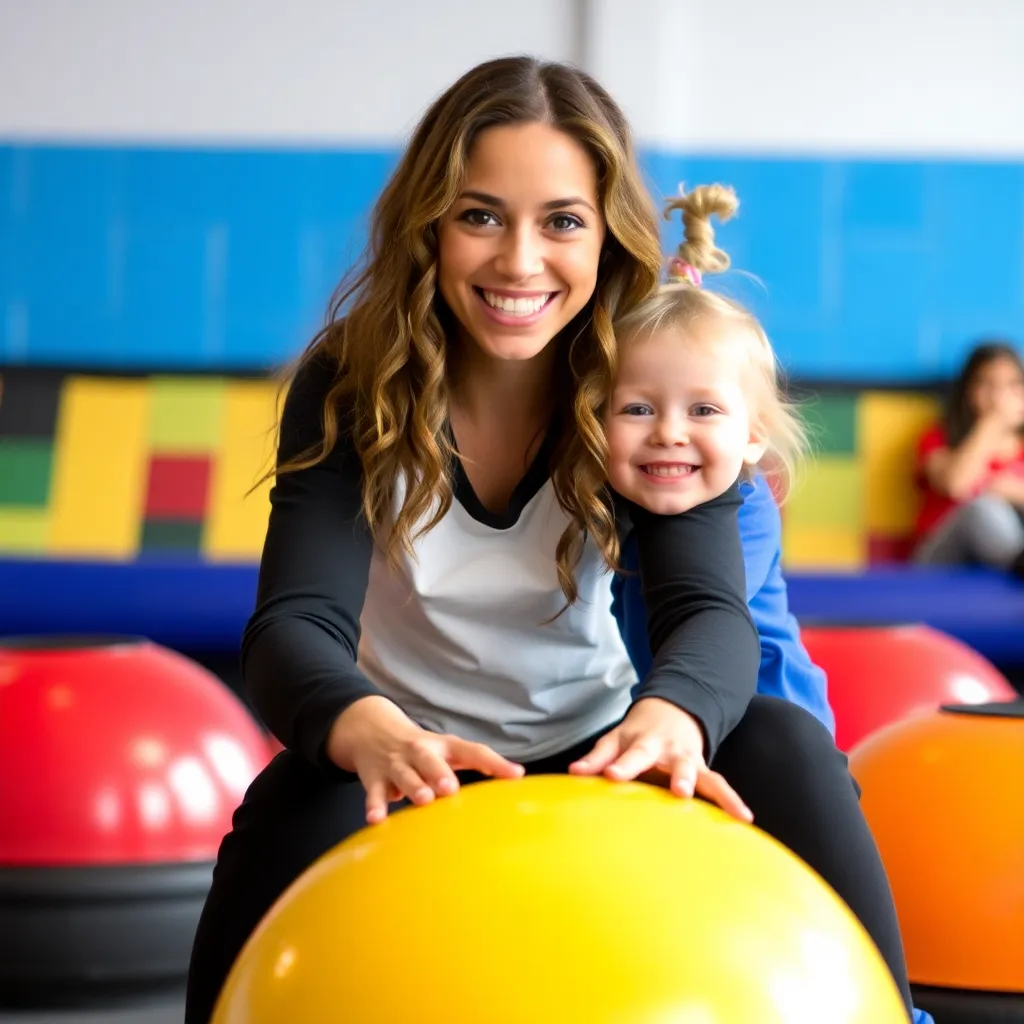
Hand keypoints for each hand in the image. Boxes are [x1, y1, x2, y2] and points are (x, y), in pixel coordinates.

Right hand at [327, 696, 523, 823]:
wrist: (371, 730)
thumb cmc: (423, 750)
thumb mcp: (447, 751)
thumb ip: (476, 763)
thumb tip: (516, 778)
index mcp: (444, 746)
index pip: (472, 751)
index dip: (494, 762)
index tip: (516, 775)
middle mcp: (420, 751)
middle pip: (429, 758)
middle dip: (440, 772)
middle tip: (451, 788)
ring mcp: (396, 763)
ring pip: (404, 773)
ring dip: (413, 785)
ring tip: (424, 799)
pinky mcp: (374, 776)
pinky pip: (374, 791)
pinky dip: (375, 804)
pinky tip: (376, 819)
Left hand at [568, 697, 752, 821]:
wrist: (673, 712)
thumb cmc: (637, 734)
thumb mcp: (615, 739)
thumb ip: (597, 758)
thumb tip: (574, 773)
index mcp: (645, 743)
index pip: (632, 755)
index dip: (622, 766)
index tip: (612, 776)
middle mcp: (671, 752)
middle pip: (676, 764)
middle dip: (680, 777)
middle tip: (681, 791)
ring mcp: (691, 763)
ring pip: (705, 776)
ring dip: (717, 793)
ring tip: (732, 811)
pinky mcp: (705, 773)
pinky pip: (720, 787)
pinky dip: (733, 801)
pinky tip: (745, 819)